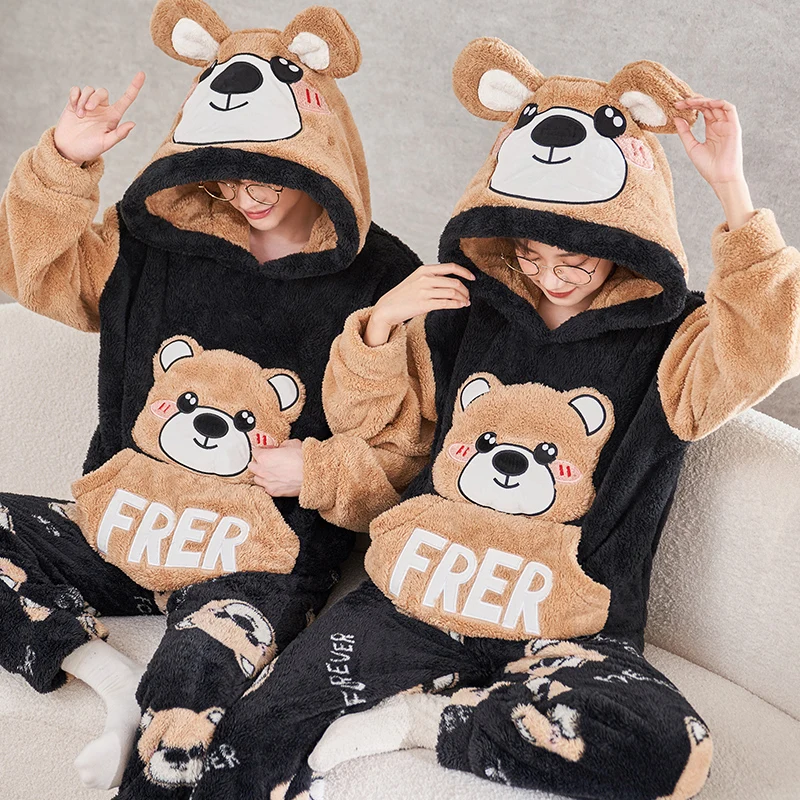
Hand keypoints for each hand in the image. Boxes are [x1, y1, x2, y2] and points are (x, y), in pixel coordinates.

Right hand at [53, 71, 145, 165]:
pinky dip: (74, 96)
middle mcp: (102, 109)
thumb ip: (119, 134)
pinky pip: (76, 90)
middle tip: (87, 111)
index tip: (142, 74)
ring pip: (89, 90)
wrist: (69, 150)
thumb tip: (133, 124)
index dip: (134, 87)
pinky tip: (73, 107)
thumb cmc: (90, 149)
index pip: (126, 99)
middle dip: (94, 98)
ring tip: (79, 115)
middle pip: (102, 92)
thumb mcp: (105, 144)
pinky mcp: (74, 102)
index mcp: (113, 117)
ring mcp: (88, 105)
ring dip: (83, 100)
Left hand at [249, 439, 303, 496]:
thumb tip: (280, 448)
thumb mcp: (292, 443)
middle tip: (266, 460)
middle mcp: (263, 470)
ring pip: (256, 479)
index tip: (265, 450)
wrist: (314, 474)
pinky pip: (265, 488)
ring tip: (269, 472)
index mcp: (265, 457)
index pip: (254, 452)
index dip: (261, 450)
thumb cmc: (304, 459)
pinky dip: (268, 484)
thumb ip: (281, 446)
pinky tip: (275, 480)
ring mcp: (268, 483)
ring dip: (261, 474)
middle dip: (258, 462)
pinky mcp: (274, 492)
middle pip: (252, 466)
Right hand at [365, 263, 474, 346]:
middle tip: (468, 296)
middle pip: (454, 282)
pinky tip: (460, 306)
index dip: (465, 272)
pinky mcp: (424, 304)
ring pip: (452, 293)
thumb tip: (450, 281)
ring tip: (465, 302)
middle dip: (465, 290)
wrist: (387, 308)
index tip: (472, 278)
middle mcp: (425, 278)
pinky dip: (456, 304)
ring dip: (462, 298)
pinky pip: (446, 303)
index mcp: (424, 269)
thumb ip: (431, 277)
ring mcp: (424, 291)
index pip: (450, 267)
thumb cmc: (402, 296)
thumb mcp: (416, 280)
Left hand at [673, 96, 753, 230]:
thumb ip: (684, 132)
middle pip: (708, 106)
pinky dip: (718, 103)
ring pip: (717, 105)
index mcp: (711, 130)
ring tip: (689, 101)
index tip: (676, 106)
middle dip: (694, 101)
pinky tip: (706, 103)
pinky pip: (729, 109)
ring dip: (704, 100)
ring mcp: (727, 125)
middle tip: (680, 102)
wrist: (720, 177)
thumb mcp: (691, 147)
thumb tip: (676, 118)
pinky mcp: (734, 126)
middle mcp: (720, 125)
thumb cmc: (707, 166)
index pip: (702, 111)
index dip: (690, 106)